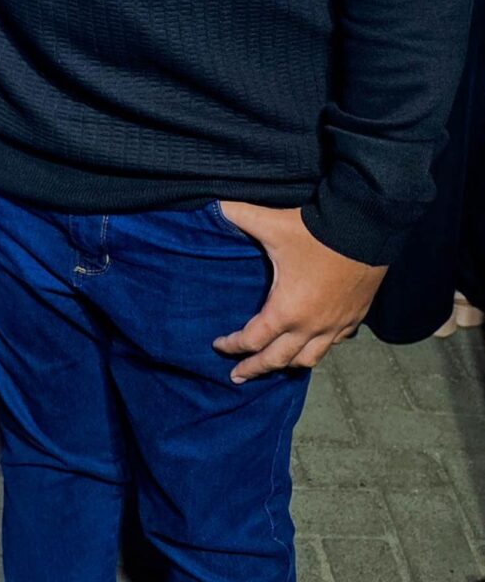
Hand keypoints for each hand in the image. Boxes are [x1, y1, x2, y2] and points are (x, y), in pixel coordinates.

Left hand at [213, 203, 384, 382]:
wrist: (367, 228)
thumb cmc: (315, 231)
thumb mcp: (271, 224)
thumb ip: (238, 215)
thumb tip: (214, 205)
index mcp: (285, 310)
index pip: (252, 340)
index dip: (232, 346)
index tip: (218, 346)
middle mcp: (310, 327)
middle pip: (277, 360)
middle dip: (254, 369)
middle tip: (237, 376)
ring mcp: (335, 326)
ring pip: (308, 360)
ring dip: (287, 364)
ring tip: (275, 365)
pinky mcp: (354, 319)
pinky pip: (332, 345)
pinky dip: (317, 348)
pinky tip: (310, 344)